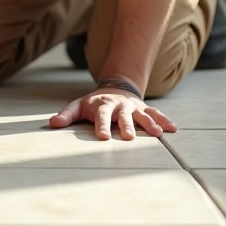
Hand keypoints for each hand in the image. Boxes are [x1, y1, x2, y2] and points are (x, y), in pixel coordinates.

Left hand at [49, 87, 177, 140]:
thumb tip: (52, 123)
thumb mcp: (78, 106)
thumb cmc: (94, 103)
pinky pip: (156, 114)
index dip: (102, 125)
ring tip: (158, 134)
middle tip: (129, 137)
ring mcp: (133, 107)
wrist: (116, 87)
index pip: (101, 116)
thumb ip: (66, 115)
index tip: (103, 137)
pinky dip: (164, 120)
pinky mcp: (144, 110)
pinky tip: (173, 129)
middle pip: (123, 116)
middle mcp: (119, 106)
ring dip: (150, 124)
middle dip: (126, 126)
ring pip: (142, 115)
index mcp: (102, 105)